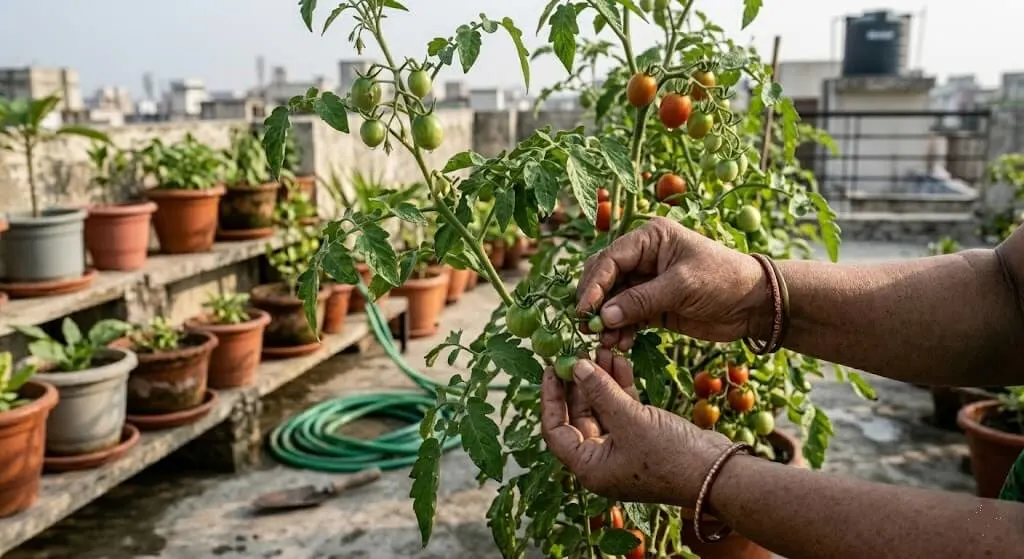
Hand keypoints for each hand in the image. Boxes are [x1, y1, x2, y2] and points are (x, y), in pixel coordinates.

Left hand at [540, 348, 729, 505]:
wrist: (719, 473)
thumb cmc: (671, 456)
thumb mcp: (631, 421)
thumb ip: (601, 392)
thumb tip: (576, 366)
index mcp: (590, 467)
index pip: (555, 430)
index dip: (550, 398)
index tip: (551, 368)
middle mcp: (602, 459)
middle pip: (577, 415)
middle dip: (577, 383)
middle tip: (573, 352)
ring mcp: (622, 447)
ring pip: (602, 407)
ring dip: (600, 379)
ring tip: (599, 348)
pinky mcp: (643, 434)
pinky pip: (623, 407)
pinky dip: (619, 385)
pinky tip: (618, 360)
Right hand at [576, 217, 769, 349]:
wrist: (755, 304)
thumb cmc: (723, 280)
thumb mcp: (682, 286)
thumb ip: (641, 300)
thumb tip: (604, 316)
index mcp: (650, 238)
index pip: (610, 258)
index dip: (593, 284)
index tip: (583, 310)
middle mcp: (643, 257)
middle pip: (604, 277)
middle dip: (595, 303)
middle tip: (587, 327)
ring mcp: (646, 283)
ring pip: (611, 301)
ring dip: (606, 321)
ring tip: (606, 341)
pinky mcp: (652, 306)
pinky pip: (625, 317)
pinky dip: (620, 330)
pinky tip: (620, 343)